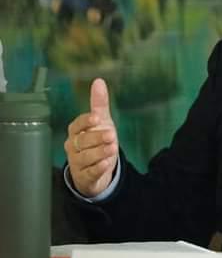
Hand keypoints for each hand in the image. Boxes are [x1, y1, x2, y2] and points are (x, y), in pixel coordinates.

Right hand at [64, 78, 118, 197]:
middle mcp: (74, 146)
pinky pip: (89, 173)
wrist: (98, 168)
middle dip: (97, 137)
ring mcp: (77, 162)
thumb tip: (98, 81)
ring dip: (100, 152)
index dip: (86, 121)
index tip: (97, 118)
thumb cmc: (98, 141)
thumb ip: (99, 103)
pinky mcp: (84, 177)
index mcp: (76, 131)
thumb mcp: (102, 122)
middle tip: (111, 135)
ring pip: (86, 157)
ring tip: (112, 148)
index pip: (77, 125)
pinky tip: (106, 164)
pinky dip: (98, 168)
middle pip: (82, 141)